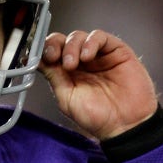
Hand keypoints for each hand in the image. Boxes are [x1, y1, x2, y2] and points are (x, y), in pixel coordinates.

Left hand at [39, 30, 157, 140]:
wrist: (126, 125)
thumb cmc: (98, 117)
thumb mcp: (67, 98)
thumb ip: (53, 77)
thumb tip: (36, 60)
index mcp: (67, 73)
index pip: (51, 52)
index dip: (44, 51)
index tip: (40, 57)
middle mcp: (81, 62)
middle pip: (62, 41)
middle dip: (55, 46)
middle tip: (54, 58)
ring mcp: (98, 55)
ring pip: (78, 37)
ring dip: (71, 46)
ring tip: (72, 64)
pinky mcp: (116, 50)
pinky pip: (100, 37)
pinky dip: (90, 42)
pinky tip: (87, 56)